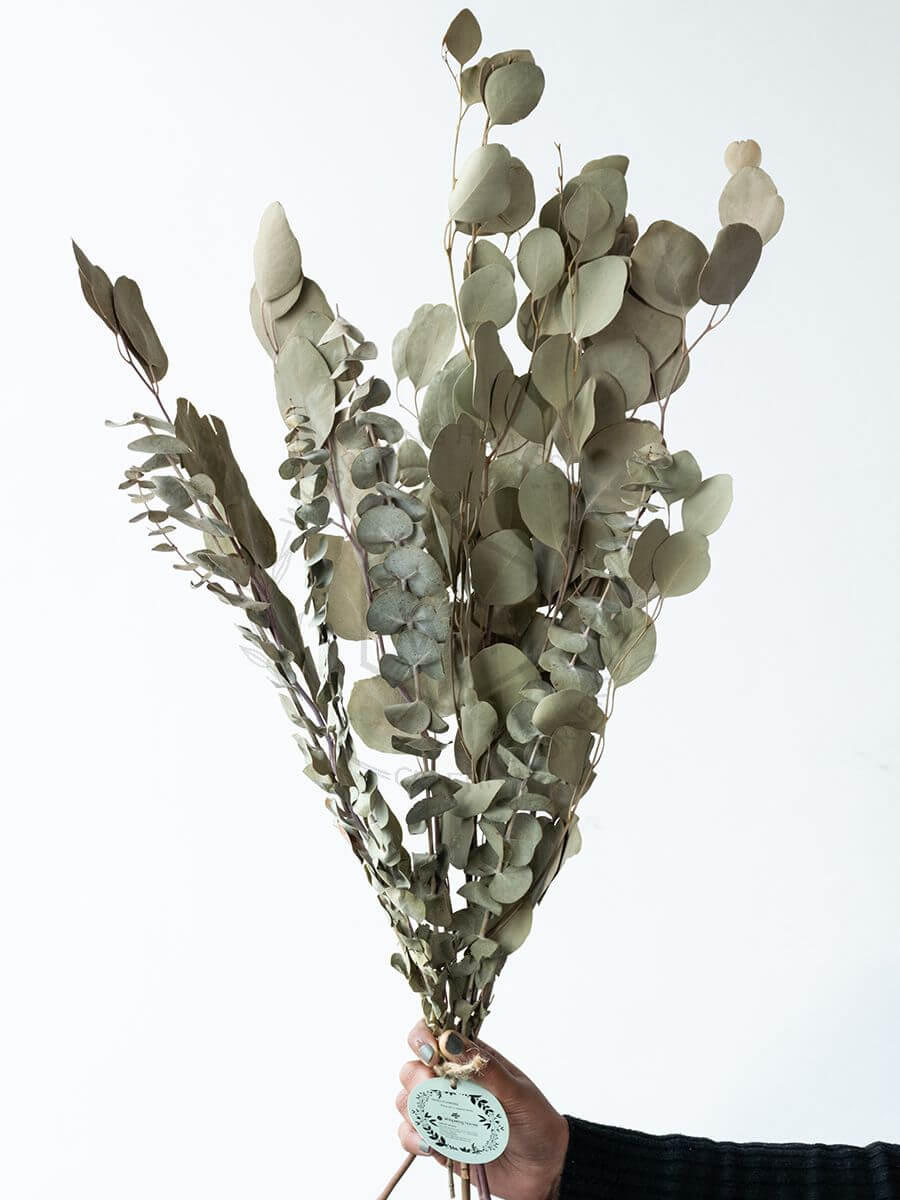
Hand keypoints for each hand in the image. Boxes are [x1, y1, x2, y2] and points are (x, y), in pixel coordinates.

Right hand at [396, 1021, 568, 1199]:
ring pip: (406, 1101)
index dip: (423, 1038)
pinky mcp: (439, 1142)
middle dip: (416, 1077)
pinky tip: (432, 1145)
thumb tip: (450, 1040)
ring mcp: (443, 1112)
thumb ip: (484, 1068)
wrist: (544, 1169)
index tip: (431, 1054)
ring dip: (414, 1109)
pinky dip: (414, 1138)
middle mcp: (450, 1082)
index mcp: (470, 1059)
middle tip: (435, 1089)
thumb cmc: (536, 1121)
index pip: (434, 1034)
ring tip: (437, 1122)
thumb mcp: (517, 1091)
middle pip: (412, 1067)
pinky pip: (410, 1135)